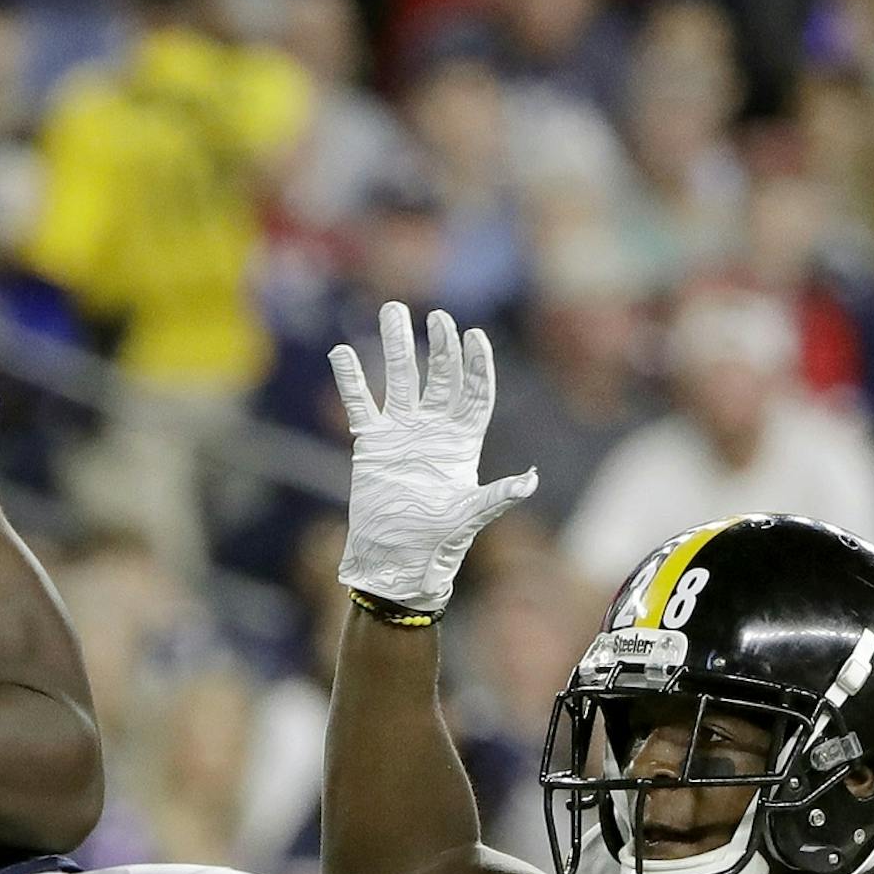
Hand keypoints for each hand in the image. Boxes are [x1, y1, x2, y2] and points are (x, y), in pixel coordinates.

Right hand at [329, 302, 537, 613]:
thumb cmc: (439, 543)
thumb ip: (497, 495)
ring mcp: (403, 433)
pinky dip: (352, 380)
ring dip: (397, 346)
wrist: (397, 562)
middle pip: (440, 377)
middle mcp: (434, 431)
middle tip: (437, 316)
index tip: (474, 335)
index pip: (473, 393)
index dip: (475, 364)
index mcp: (464, 443)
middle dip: (440, 345)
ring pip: (401, 380)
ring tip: (391, 311)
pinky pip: (361, 404)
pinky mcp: (372, 443)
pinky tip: (343, 353)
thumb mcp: (471, 516)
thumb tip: (530, 481)